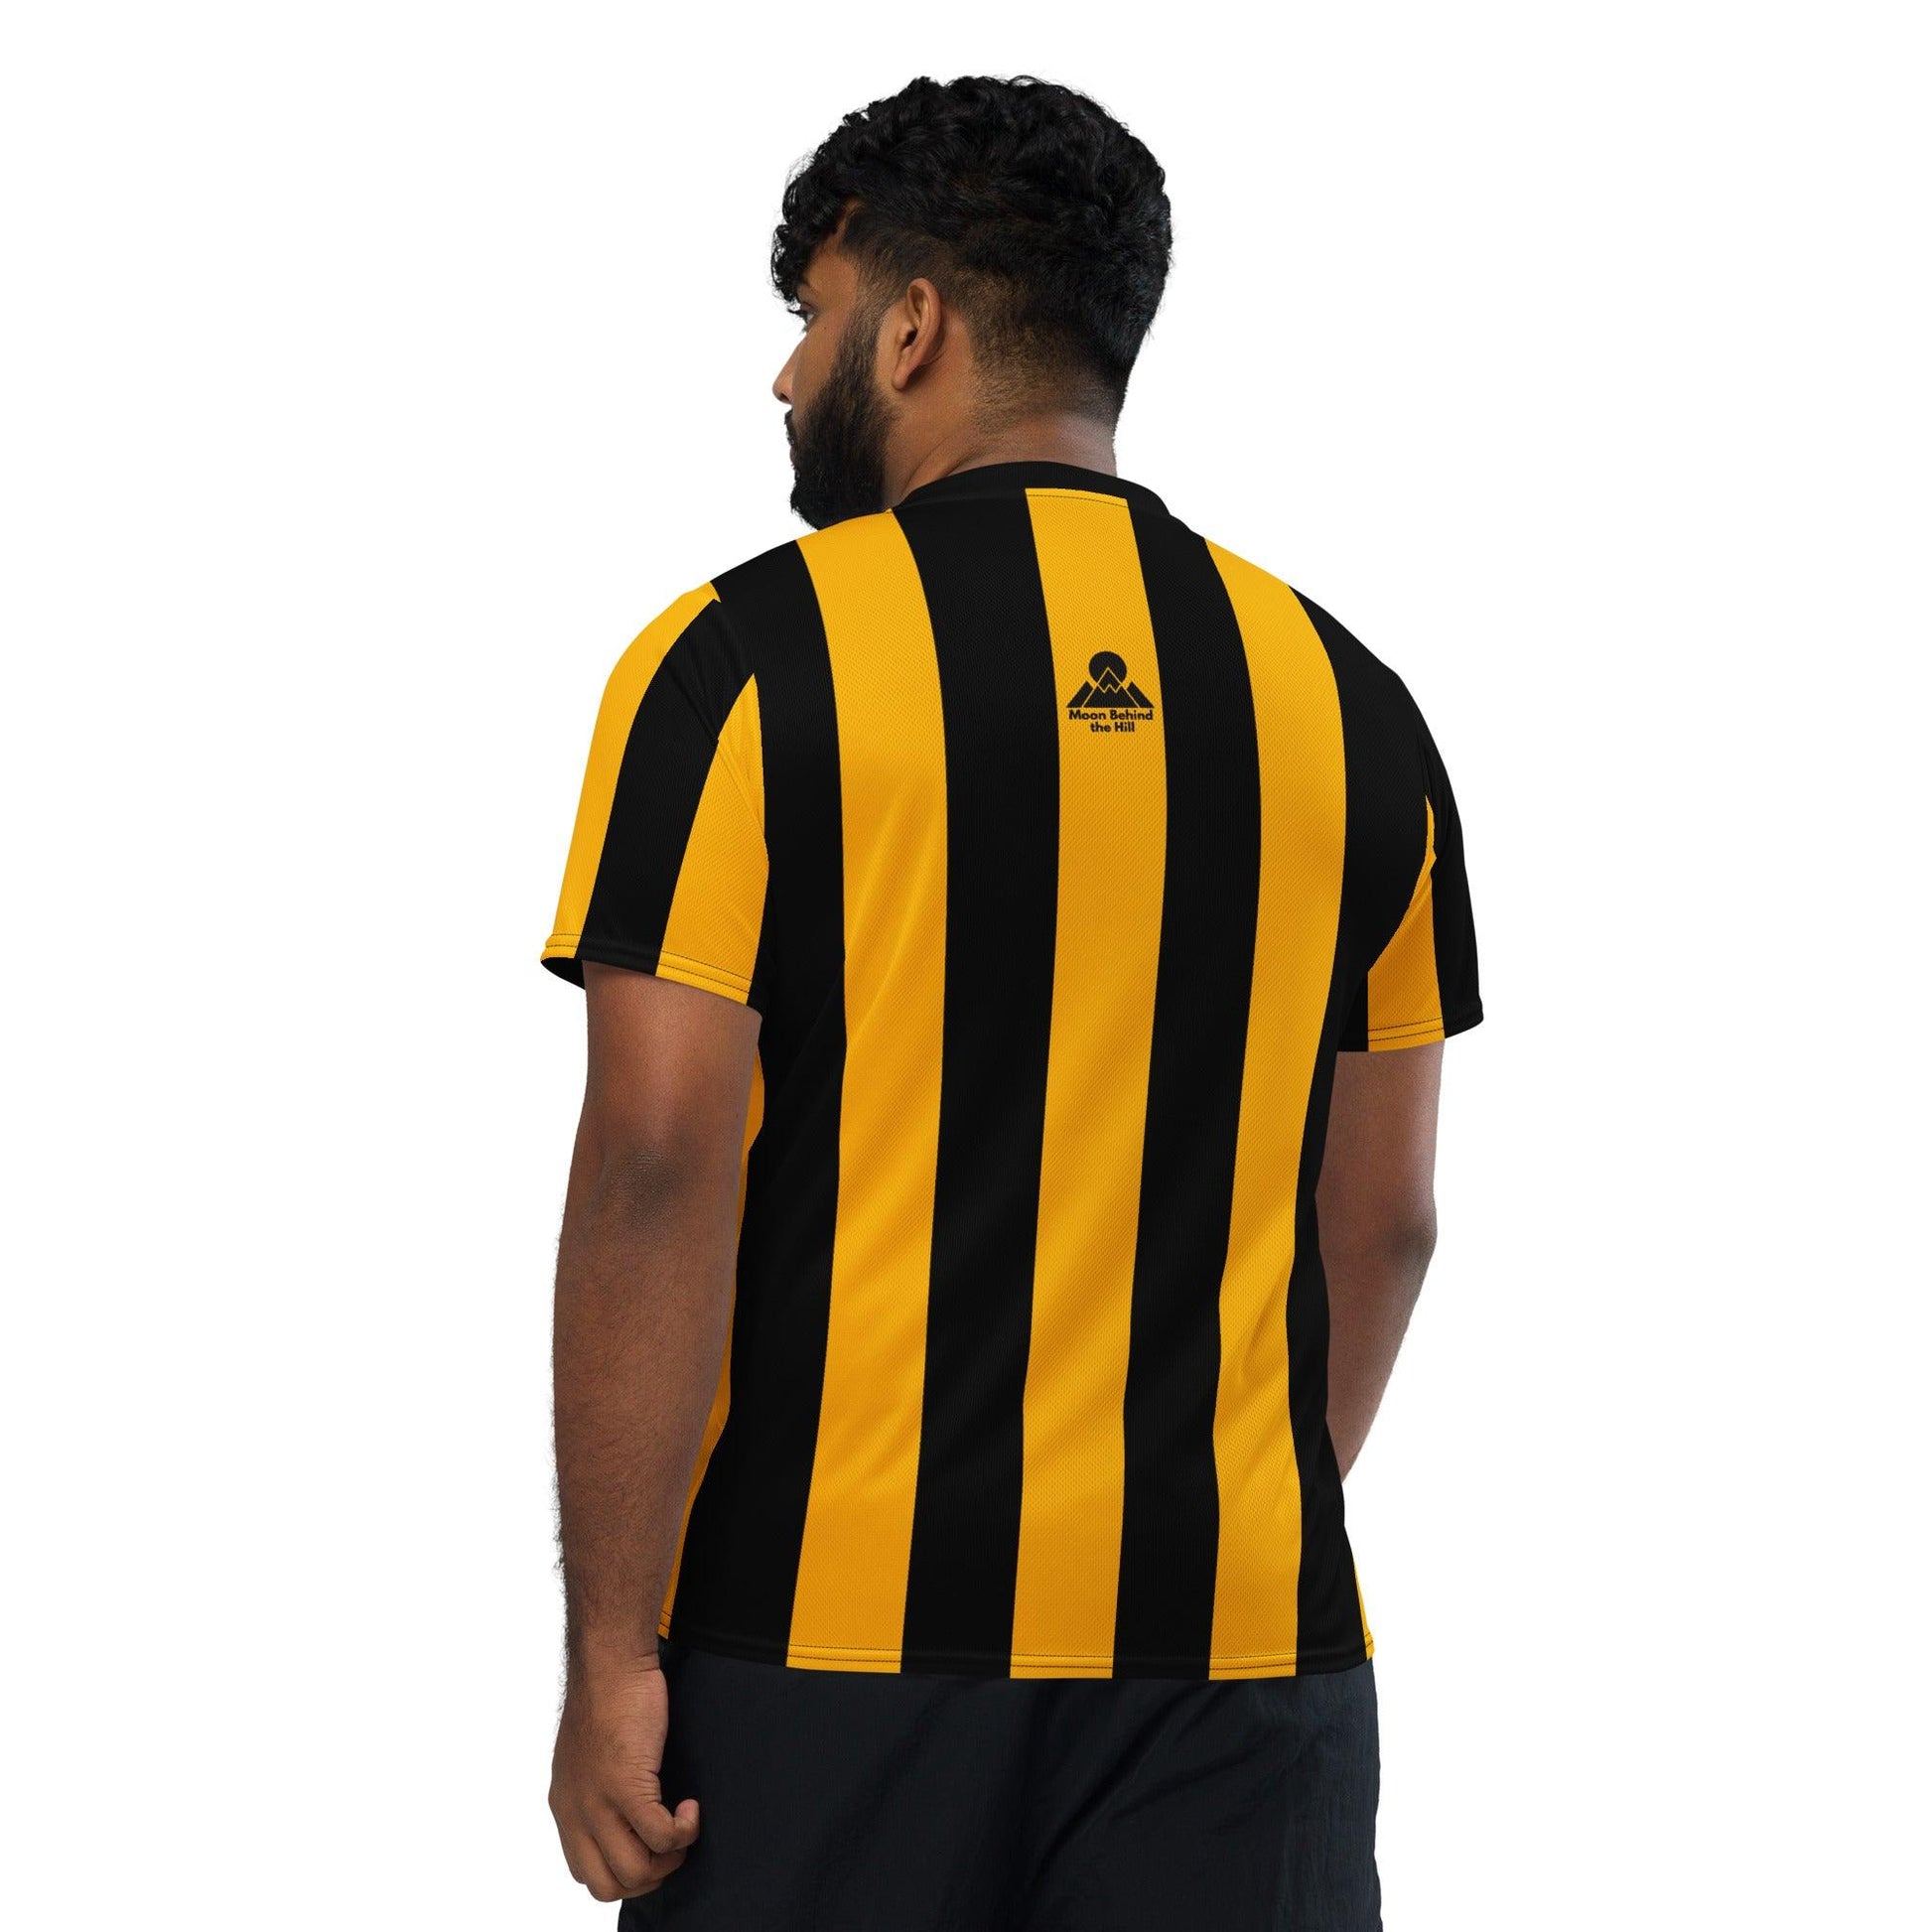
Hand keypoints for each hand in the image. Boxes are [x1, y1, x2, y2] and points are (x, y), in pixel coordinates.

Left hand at [549, 1654, 700, 1901]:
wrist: (609, 1662)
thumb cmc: (608, 1696)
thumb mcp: (588, 1757)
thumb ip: (596, 1790)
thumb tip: (624, 1817)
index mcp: (565, 1807)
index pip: (586, 1872)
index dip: (624, 1872)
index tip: (650, 1846)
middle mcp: (575, 1813)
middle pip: (607, 1885)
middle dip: (647, 1878)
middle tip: (671, 1846)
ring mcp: (598, 1802)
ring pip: (634, 1871)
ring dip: (669, 1858)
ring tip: (684, 1825)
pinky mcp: (625, 1785)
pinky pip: (659, 1836)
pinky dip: (684, 1831)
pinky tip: (692, 1806)